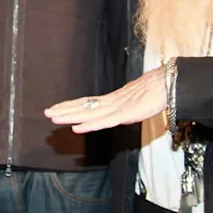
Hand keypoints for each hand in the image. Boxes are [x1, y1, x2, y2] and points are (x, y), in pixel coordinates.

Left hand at [44, 68, 167, 132]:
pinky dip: (89, 125)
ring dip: (70, 116)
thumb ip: (124, 112)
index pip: (86, 104)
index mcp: (112, 101)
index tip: (56, 108)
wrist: (166, 84)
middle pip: (83, 107)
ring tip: (53, 118)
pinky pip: (103, 122)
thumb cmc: (153, 93)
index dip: (70, 106)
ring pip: (88, 114)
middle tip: (46, 112)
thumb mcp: (134, 106)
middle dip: (64, 110)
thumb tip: (119, 117)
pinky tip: (77, 128)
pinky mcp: (124, 114)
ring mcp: (116, 108)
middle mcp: (110, 103)